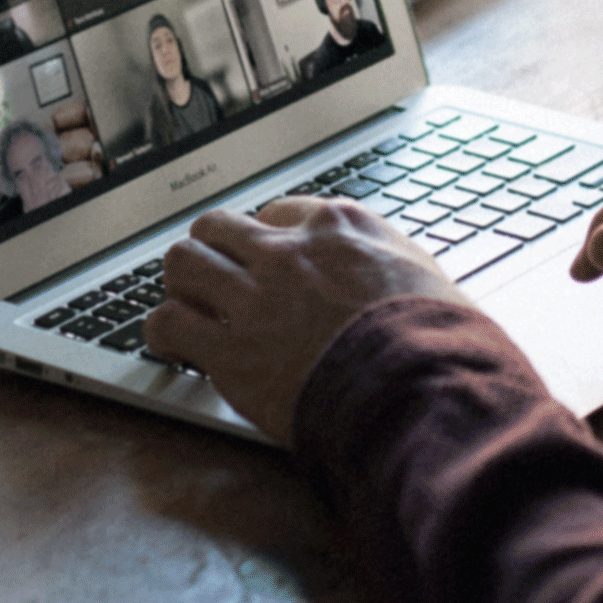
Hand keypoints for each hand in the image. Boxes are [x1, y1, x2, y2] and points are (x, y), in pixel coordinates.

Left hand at [145, 198, 468, 442]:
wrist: (419, 390)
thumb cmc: (439, 342)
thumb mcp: (429, 278)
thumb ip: (393, 267)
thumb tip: (396, 281)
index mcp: (340, 228)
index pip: (280, 212)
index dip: (267, 238)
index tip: (266, 259)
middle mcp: (288, 252)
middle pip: (218, 227)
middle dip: (212, 250)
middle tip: (214, 278)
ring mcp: (254, 298)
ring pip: (182, 263)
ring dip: (181, 284)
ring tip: (185, 304)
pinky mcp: (229, 350)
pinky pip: (168, 324)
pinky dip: (163, 332)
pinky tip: (170, 345)